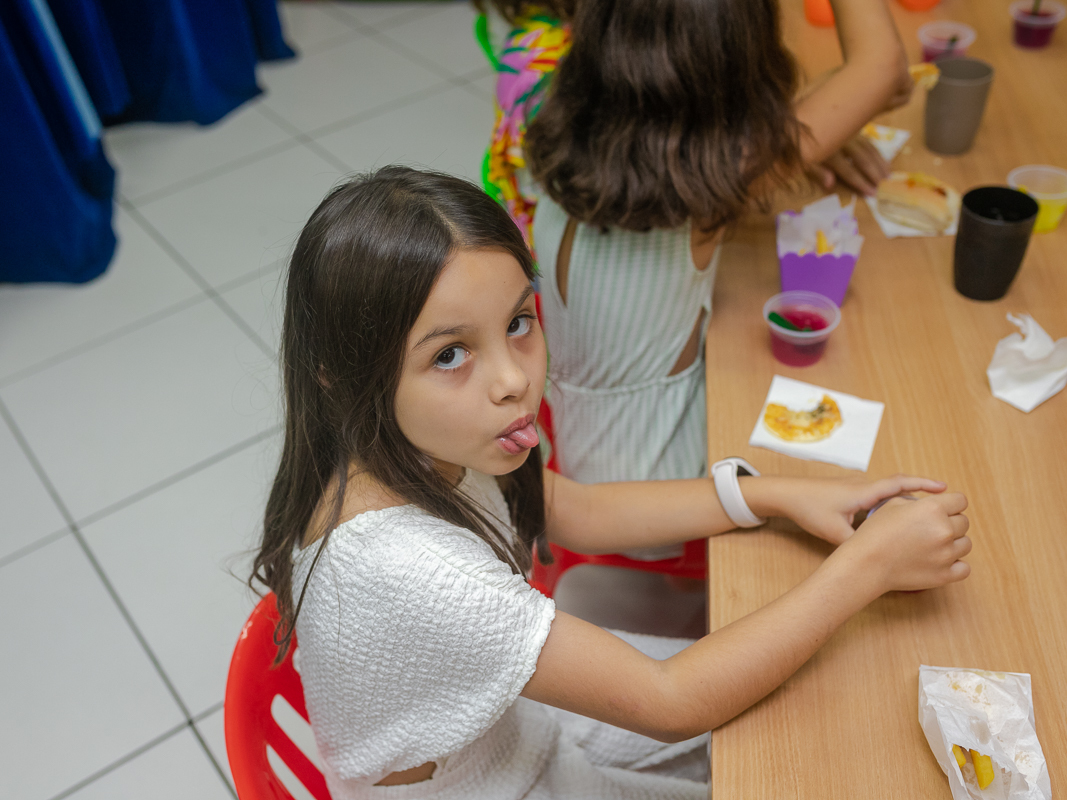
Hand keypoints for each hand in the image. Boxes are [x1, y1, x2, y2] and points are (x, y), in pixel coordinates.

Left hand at [742, 473, 947, 545]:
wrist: (786, 494)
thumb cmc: (809, 508)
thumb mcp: (834, 532)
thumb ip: (857, 544)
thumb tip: (877, 559)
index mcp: (864, 492)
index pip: (900, 484)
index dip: (923, 485)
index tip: (945, 488)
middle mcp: (864, 488)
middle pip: (899, 487)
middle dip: (922, 493)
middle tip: (943, 504)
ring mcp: (856, 491)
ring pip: (888, 494)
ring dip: (906, 500)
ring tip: (926, 516)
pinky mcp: (850, 498)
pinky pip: (877, 499)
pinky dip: (890, 506)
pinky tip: (895, 521)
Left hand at [805, 136, 890, 195]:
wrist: (801, 122)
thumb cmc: (802, 146)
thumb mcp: (804, 161)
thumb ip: (818, 172)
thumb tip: (830, 184)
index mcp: (829, 150)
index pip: (848, 169)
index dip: (860, 182)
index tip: (872, 193)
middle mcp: (842, 140)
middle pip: (862, 158)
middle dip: (874, 173)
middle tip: (885, 186)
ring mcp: (850, 134)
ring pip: (869, 148)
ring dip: (880, 163)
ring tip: (889, 177)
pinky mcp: (854, 130)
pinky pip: (869, 141)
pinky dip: (878, 153)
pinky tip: (884, 163)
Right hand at [841, 491, 970, 592]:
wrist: (866, 563)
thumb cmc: (875, 533)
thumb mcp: (893, 505)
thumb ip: (919, 503)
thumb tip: (935, 505)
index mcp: (933, 509)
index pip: (960, 500)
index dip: (951, 503)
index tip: (944, 509)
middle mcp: (944, 530)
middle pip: (964, 522)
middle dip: (950, 522)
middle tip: (931, 529)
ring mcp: (946, 554)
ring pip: (966, 544)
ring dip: (953, 543)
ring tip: (933, 545)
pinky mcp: (944, 575)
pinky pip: (964, 568)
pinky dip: (956, 564)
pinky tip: (941, 561)